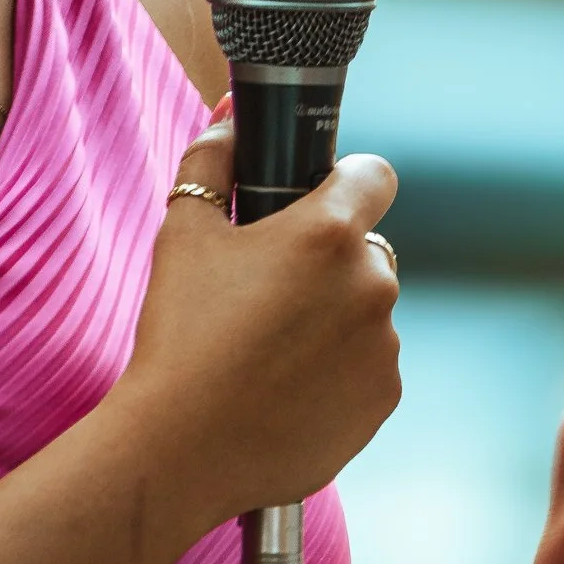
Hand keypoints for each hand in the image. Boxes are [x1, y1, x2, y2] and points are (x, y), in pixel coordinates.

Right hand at [117, 116, 402, 532]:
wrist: (183, 447)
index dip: (345, 182)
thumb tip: (229, 117)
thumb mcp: (183, 233)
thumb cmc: (179, 335)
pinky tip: (285, 388)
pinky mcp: (383, 397)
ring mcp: (384, 345)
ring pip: (365, 312)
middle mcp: (372, 283)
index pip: (374, 175)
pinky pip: (368, 367)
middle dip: (328, 262)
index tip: (315, 202)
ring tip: (269, 350)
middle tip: (268, 293)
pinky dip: (337, 372)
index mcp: (330, 233)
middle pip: (365, 250)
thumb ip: (212, 161)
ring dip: (333, 319)